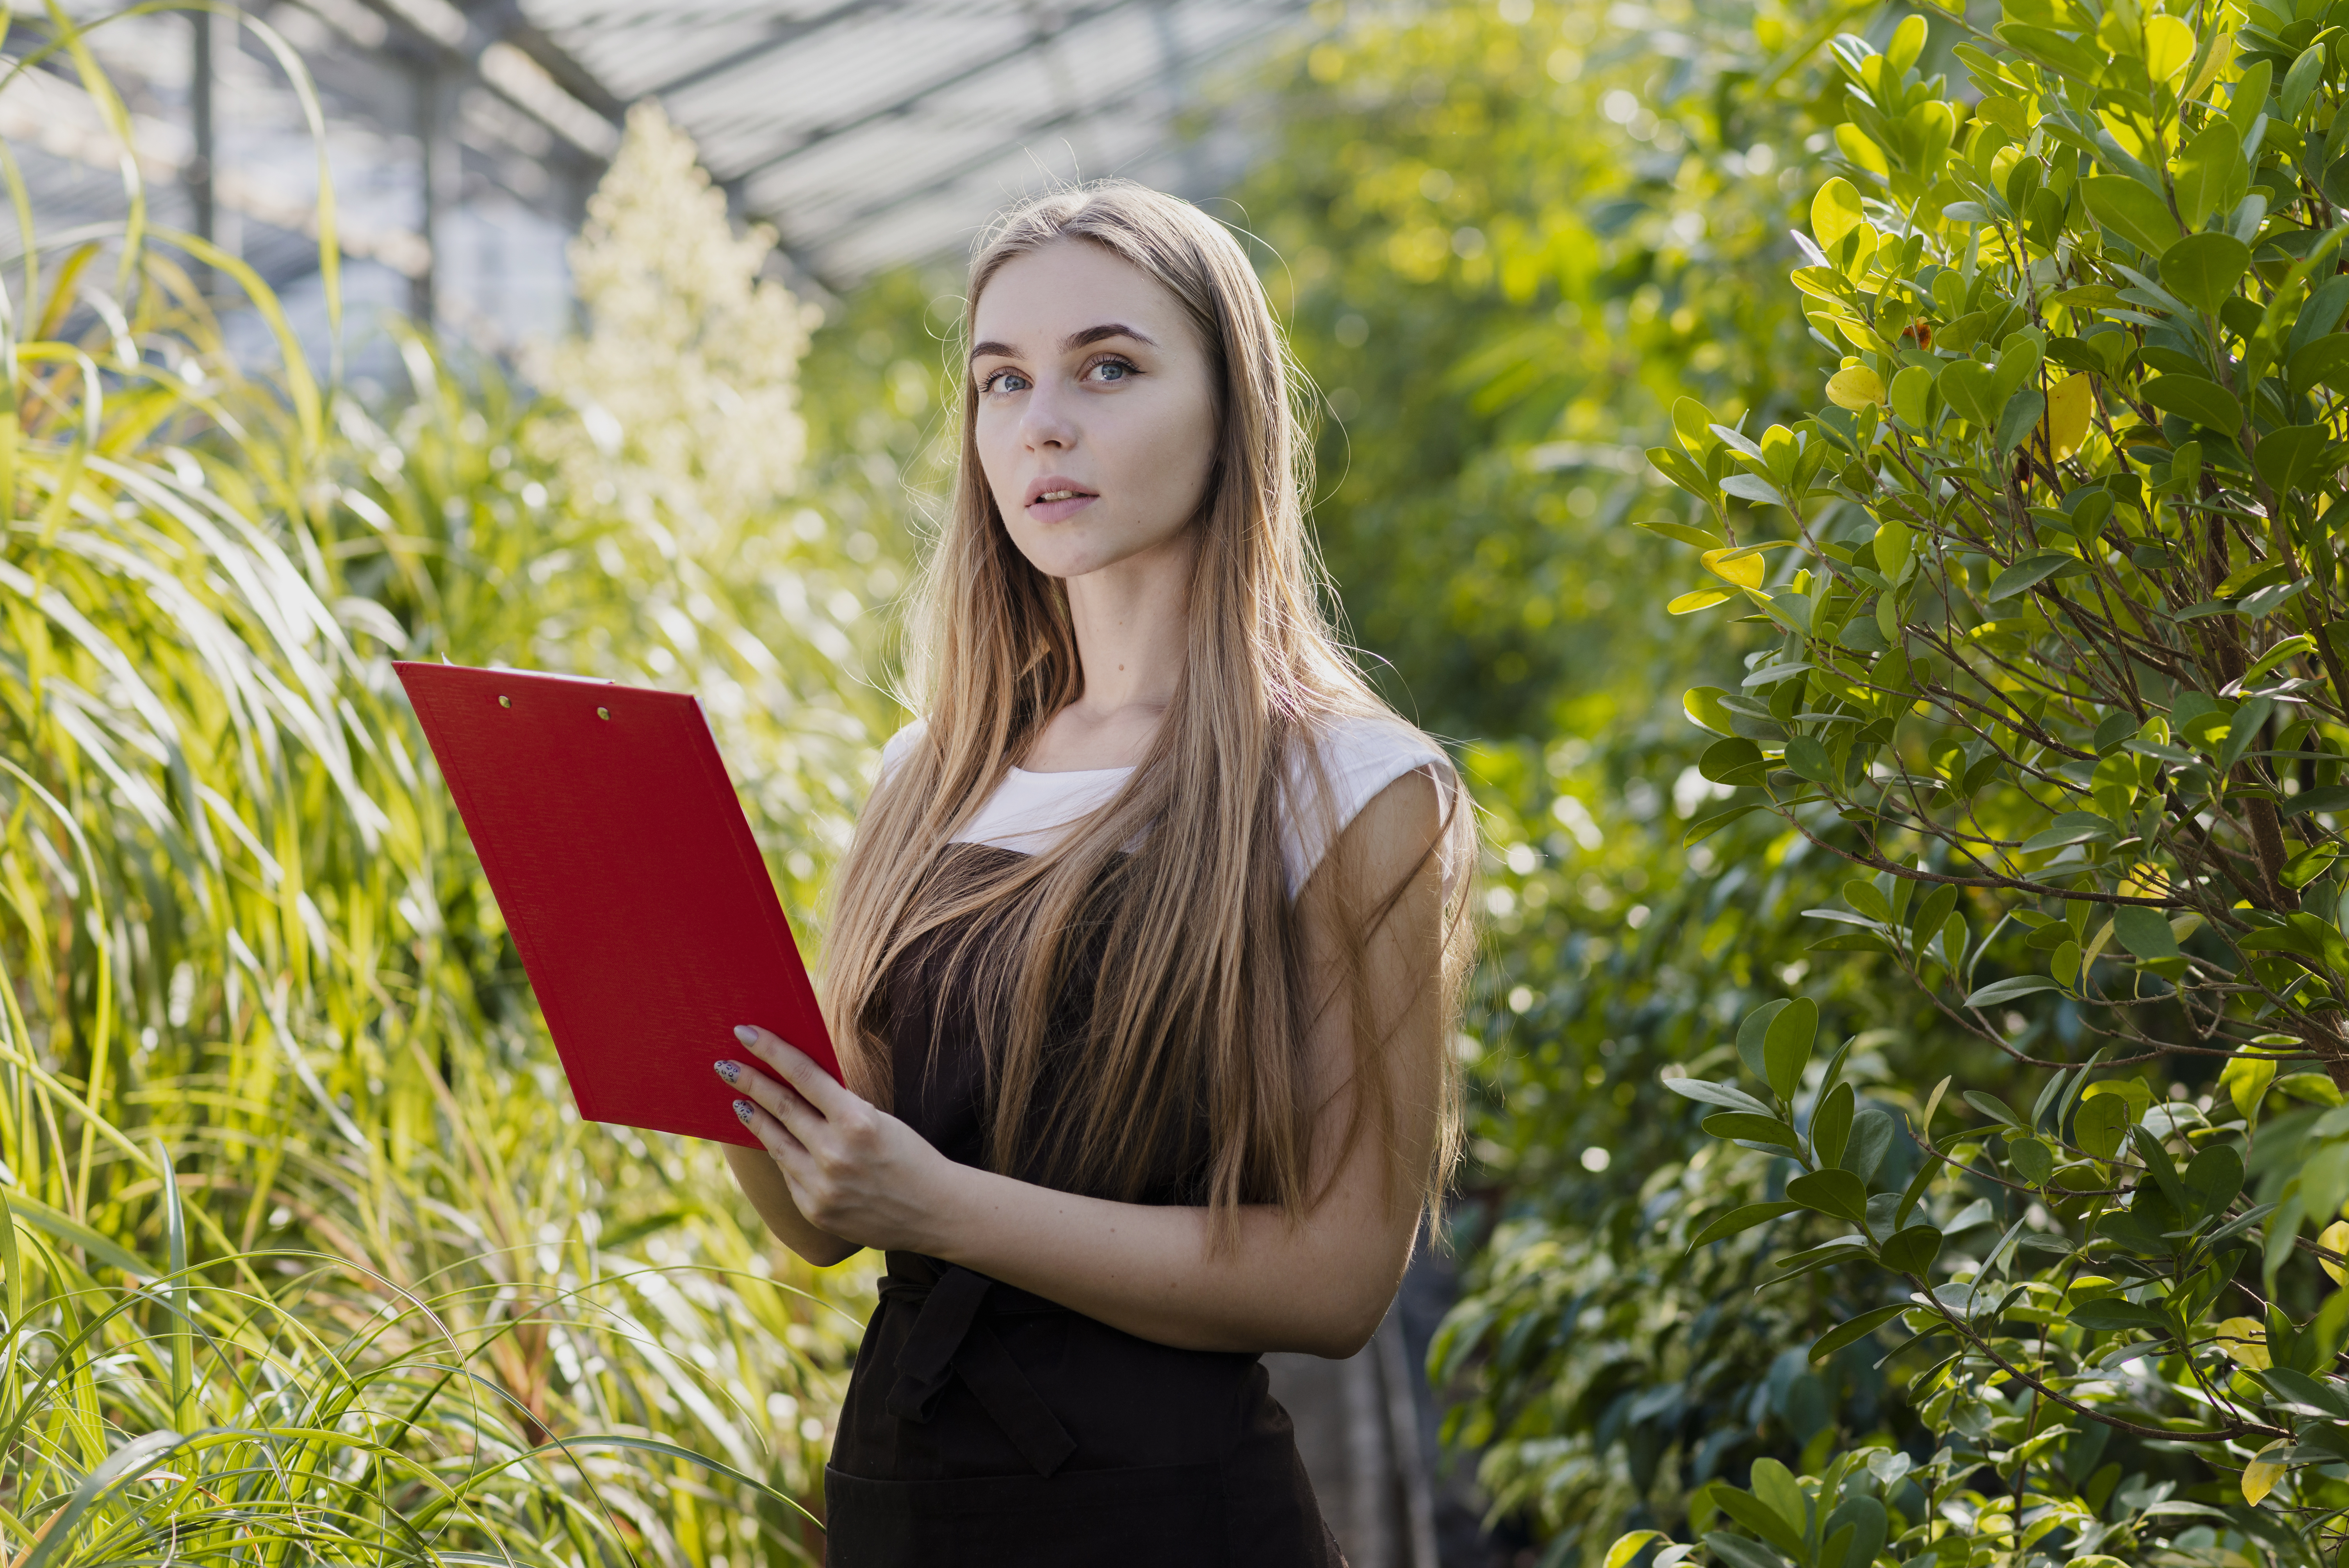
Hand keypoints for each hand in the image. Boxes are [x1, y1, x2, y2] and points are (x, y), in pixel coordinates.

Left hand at [715, 1025, 950, 1254]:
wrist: (934, 1211)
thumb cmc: (910, 1155)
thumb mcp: (880, 1119)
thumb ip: (839, 1106)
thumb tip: (795, 1083)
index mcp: (858, 1122)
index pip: (804, 1076)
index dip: (772, 1052)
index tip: (746, 1033)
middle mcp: (835, 1154)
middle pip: (781, 1107)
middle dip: (749, 1082)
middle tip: (724, 1065)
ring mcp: (822, 1186)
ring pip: (776, 1143)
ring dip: (754, 1118)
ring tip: (738, 1101)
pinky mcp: (815, 1210)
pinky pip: (789, 1174)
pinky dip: (780, 1153)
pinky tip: (772, 1141)